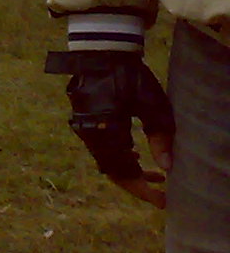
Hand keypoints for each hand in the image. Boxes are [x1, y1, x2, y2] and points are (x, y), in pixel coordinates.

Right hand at [45, 49, 174, 207]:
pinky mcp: (84, 121)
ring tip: (155, 175)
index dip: (144, 191)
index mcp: (107, 133)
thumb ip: (160, 136)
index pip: (125, 173)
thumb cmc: (129, 76)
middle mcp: (91, 135)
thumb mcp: (152, 105)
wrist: (100, 51)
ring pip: (107, 161)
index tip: (164, 200)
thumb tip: (168, 168)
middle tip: (162, 193)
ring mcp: (84, 129)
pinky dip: (120, 158)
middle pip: (113, 171)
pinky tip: (136, 156)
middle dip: (138, 185)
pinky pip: (101, 149)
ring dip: (130, 171)